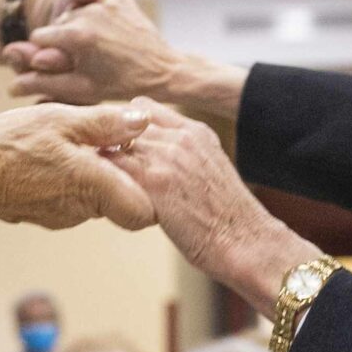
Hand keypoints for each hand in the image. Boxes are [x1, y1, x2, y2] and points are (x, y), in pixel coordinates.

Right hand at [0, 104, 154, 233]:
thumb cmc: (6, 145)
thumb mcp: (59, 120)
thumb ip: (104, 123)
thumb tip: (144, 121)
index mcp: (95, 186)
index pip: (146, 211)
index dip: (151, 187)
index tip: (139, 156)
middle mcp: (84, 210)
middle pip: (126, 200)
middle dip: (125, 173)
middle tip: (108, 138)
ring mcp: (66, 217)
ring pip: (101, 198)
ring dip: (98, 173)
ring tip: (78, 142)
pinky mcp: (49, 215)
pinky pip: (77, 199)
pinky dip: (76, 180)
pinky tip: (57, 155)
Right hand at [6, 0, 178, 103]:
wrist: (164, 71)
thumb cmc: (120, 85)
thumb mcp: (79, 88)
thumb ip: (43, 82)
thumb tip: (11, 89)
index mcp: (75, 35)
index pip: (40, 37)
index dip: (46, 52)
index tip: (58, 63)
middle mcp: (89, 13)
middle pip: (59, 23)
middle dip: (63, 39)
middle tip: (81, 58)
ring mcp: (107, 3)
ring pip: (78, 12)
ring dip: (80, 27)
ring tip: (96, 49)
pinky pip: (99, 6)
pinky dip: (100, 19)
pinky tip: (110, 38)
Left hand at [107, 103, 316, 309]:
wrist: (246, 242)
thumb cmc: (226, 220)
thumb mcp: (209, 171)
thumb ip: (183, 157)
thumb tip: (155, 162)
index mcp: (196, 131)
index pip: (143, 109)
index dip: (127, 129)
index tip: (123, 152)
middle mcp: (181, 136)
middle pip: (123, 125)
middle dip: (112, 148)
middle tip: (109, 175)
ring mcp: (168, 155)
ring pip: (114, 146)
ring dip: (106, 167)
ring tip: (109, 192)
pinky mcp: (156, 181)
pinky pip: (112, 170)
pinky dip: (105, 185)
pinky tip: (112, 205)